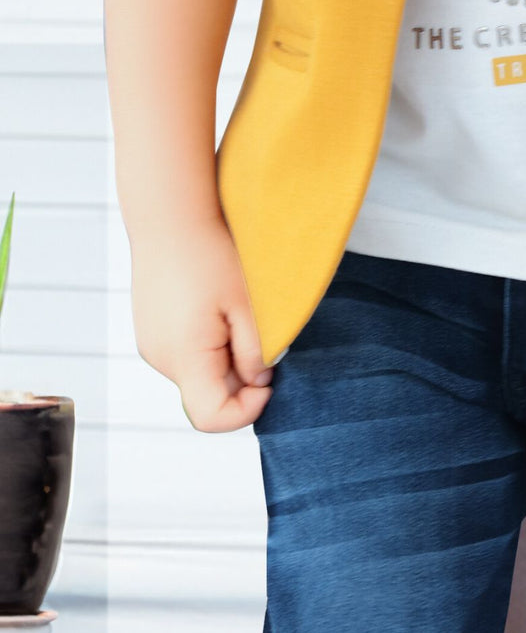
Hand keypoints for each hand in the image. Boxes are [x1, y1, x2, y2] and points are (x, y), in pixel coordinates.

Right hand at [129, 216, 274, 432]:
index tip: (267, 383)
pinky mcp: (151, 334)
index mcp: (184, 356)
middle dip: (240, 383)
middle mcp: (160, 358)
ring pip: (199, 378)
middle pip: (208, 398)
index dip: (247, 411)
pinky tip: (215, 314)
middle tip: (257, 343)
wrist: (168, 214)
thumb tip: (257, 382)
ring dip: (225, 364)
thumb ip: (255, 353)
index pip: (212, 418)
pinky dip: (208, 350)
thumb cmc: (208, 253)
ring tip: (233, 320)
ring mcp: (152, 346)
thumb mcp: (246, 307)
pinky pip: (187, 358)